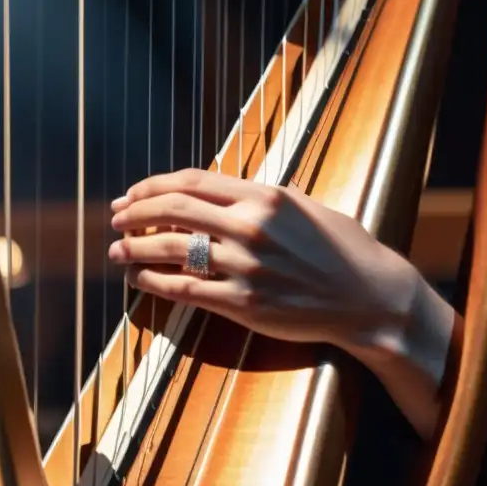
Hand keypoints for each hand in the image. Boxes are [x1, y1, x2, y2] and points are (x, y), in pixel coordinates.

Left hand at [108, 168, 420, 347]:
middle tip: (116, 218)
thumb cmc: (343, 250)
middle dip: (135, 212)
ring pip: (171, 249)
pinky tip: (137, 278)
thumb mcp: (305, 207)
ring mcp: (246, 266)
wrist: (370, 299)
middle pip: (174, 209)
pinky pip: (183, 288)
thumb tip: (221, 192)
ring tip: (116, 249)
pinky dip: (153, 281)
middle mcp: (252, 226)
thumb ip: (261, 197)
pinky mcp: (244, 304)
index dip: (153, 186)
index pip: (192, 181)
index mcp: (265, 196)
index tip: (133, 193)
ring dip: (135, 247)